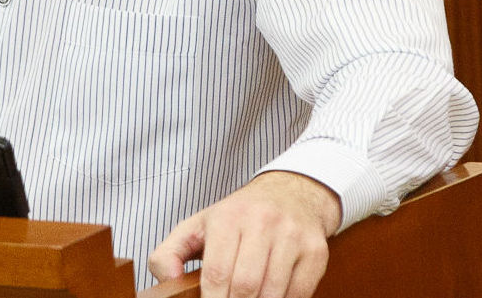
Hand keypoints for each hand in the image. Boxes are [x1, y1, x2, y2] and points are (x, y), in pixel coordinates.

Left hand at [149, 171, 342, 297]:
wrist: (290, 193)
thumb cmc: (237, 217)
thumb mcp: (197, 226)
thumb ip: (169, 253)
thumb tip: (165, 280)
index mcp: (228, 217)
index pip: (217, 273)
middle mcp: (263, 222)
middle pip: (247, 285)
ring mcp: (293, 236)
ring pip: (273, 292)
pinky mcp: (316, 251)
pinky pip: (299, 293)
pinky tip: (270, 295)